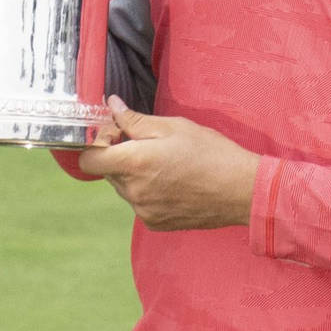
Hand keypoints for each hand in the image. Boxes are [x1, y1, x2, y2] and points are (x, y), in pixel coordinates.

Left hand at [75, 97, 260, 230]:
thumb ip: (135, 120)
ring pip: (124, 187)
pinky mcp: (155, 223)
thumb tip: (111, 107)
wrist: (241, 190)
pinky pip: (140, 203)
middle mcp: (134, 191)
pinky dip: (149, 191)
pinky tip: (174, 182)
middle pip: (108, 172)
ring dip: (135, 174)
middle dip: (120, 156)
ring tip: (167, 164)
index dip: (96, 144)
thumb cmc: (211, 153)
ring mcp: (143, 210)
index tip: (115, 134)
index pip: (89, 159)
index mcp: (135, 163)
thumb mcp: (174, 126)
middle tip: (149, 144)